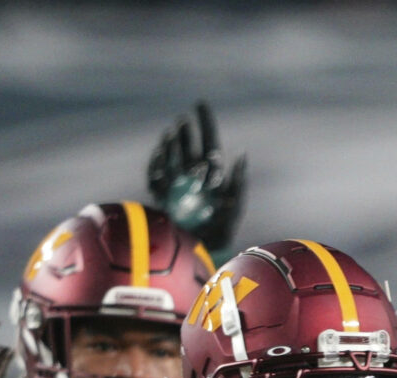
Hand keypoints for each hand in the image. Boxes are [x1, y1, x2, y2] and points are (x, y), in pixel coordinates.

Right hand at [145, 101, 245, 253]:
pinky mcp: (160, 195)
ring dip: (171, 144)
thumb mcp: (234, 207)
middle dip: (185, 132)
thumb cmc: (221, 233)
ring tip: (173, 134)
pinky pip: (155, 175)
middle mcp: (192, 176)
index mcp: (211, 174)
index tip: (200, 104)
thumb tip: (240, 155)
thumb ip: (237, 183)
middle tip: (184, 122)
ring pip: (171, 156)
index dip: (205, 122)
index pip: (208, 142)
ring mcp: (175, 184)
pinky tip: (161, 156)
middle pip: (187, 146)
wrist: (199, 254)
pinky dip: (157, 164)